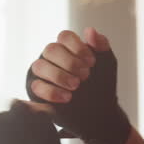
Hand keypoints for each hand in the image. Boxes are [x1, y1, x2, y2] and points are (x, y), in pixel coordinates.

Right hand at [25, 28, 130, 143]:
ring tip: (76, 86)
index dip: (77, 47)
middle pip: (50, 49)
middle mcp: (51, 58)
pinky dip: (52, 91)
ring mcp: (41, 74)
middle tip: (85, 76)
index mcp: (67, 47)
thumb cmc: (102, 85)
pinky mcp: (36, 91)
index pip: (64, 36)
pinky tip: (67, 97)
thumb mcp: (107, 64)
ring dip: (59, 76)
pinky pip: (36, 86)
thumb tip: (89, 30)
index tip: (92, 63)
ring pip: (39, 66)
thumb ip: (101, 45)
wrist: (99, 113)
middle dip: (70, 63)